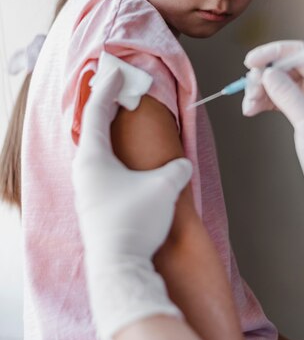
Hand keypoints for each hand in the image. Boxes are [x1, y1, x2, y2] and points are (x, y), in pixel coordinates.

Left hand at [72, 64, 192, 339]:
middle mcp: (84, 171)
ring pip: (96, 150)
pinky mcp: (95, 205)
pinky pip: (102, 167)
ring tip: (120, 120)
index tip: (117, 71)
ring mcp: (87, 190)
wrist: (119, 269)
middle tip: (118, 90)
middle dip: (106, 106)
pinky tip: (123, 159)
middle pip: (92, 128)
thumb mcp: (162, 188)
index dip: (109, 89)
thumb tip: (182, 165)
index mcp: (93, 158)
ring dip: (109, 131)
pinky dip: (112, 152)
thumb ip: (176, 169)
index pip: (97, 112)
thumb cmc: (134, 221)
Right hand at [243, 41, 303, 252]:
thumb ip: (288, 95)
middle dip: (263, 76)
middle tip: (249, 91)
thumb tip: (268, 73)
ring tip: (248, 106)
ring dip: (260, 90)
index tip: (251, 61)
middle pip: (286, 67)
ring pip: (279, 83)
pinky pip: (279, 99)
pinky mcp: (303, 115)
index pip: (300, 53)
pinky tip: (252, 110)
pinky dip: (264, 102)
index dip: (273, 52)